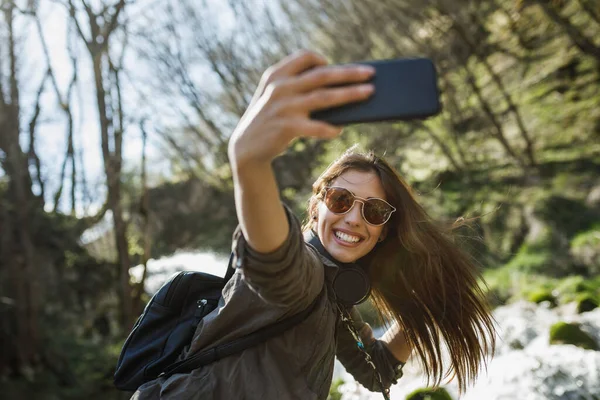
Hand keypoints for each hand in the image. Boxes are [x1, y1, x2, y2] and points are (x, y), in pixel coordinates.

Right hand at [228, 50, 374, 166]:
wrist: (245, 147)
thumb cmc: (269, 120)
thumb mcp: (275, 97)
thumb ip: (297, 87)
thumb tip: (340, 88)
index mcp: (276, 75)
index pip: (304, 57)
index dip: (321, 59)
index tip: (332, 64)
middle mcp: (280, 87)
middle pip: (322, 75)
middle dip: (349, 73)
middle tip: (371, 74)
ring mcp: (284, 107)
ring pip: (325, 97)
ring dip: (350, 94)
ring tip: (369, 93)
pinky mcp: (287, 127)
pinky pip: (316, 126)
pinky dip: (330, 128)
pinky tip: (339, 130)